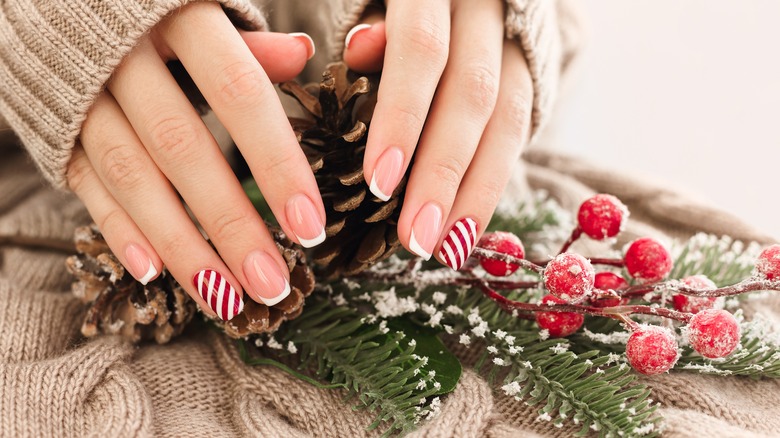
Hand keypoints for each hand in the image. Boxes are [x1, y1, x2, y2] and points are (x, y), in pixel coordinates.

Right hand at [66, 3, 324, 319]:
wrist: (53, 0)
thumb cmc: (155, 12)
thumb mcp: (203, 11)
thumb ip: (247, 43)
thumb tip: (300, 55)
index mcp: (180, 19)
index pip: (240, 94)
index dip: (276, 163)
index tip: (309, 228)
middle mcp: (126, 58)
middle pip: (184, 149)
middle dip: (231, 224)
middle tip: (272, 285)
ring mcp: (84, 96)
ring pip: (134, 177)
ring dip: (181, 245)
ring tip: (224, 298)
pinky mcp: (57, 129)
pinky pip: (88, 184)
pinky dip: (121, 230)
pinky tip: (154, 273)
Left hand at [343, 0, 533, 269]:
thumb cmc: (409, 1)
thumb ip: (376, 26)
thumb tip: (359, 51)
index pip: (422, 49)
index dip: (403, 116)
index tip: (379, 182)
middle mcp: (490, 11)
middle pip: (472, 96)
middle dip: (442, 173)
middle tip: (414, 238)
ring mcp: (521, 43)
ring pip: (508, 121)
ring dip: (475, 192)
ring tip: (446, 246)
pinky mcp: (537, 73)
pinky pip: (520, 132)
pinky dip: (491, 183)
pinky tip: (468, 225)